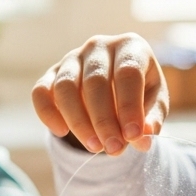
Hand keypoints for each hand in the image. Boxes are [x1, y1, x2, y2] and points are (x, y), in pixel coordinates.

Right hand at [32, 34, 168, 155]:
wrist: (117, 86)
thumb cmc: (141, 92)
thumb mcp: (155, 103)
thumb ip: (152, 119)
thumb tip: (144, 137)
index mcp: (130, 47)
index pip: (127, 73)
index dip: (130, 106)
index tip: (133, 136)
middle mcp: (99, 46)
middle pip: (95, 82)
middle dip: (104, 121)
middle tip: (113, 149)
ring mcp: (72, 58)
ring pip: (66, 87)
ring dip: (78, 121)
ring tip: (94, 147)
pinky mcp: (52, 74)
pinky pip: (41, 91)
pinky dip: (47, 113)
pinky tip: (61, 131)